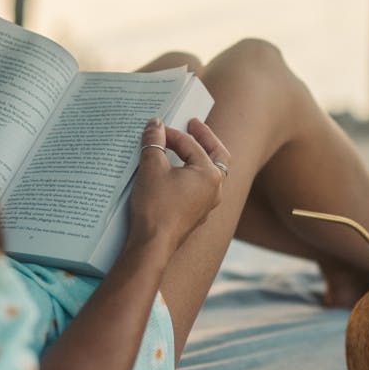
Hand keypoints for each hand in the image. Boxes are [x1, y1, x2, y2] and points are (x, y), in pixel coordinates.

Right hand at [128, 117, 229, 251]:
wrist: (153, 244)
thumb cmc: (156, 206)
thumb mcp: (151, 168)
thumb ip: (153, 142)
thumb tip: (154, 124)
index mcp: (210, 174)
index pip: (191, 145)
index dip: (171, 134)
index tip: (155, 129)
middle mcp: (215, 189)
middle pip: (217, 155)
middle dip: (205, 138)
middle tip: (193, 124)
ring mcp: (208, 204)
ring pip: (210, 174)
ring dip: (200, 158)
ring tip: (188, 147)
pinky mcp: (196, 215)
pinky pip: (200, 189)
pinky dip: (193, 176)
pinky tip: (179, 175)